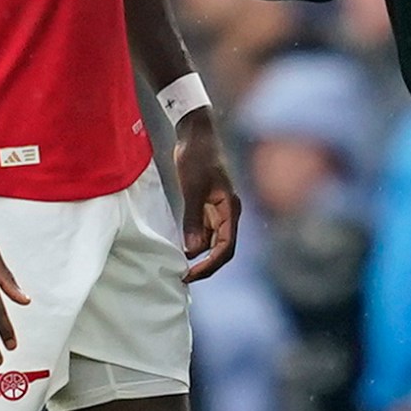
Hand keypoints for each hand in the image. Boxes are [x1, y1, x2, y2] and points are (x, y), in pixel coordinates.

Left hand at [174, 111, 241, 281]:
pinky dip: (195, 241)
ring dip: (200, 255)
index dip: (209, 265)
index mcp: (230, 209)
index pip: (226, 247)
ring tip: (179, 266)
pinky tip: (180, 247)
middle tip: (183, 277)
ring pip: (214, 241)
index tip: (189, 274)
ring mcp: (219, 209)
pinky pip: (205, 230)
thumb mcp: (192, 189)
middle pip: (222, 248)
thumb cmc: (197, 157)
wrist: (196, 133)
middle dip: (205, 265)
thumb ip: (193, 219)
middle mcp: (228, 212)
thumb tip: (192, 250)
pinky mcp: (208, 204)